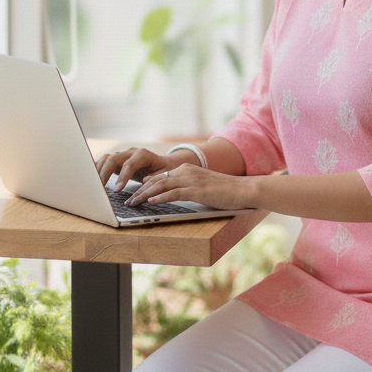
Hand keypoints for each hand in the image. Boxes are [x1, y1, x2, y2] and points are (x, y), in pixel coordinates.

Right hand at [95, 147, 171, 190]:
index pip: (129, 164)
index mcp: (143, 155)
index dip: (122, 177)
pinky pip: (105, 162)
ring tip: (94, 185)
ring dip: (98, 171)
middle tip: (100, 188)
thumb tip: (144, 181)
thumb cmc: (164, 169)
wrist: (163, 163)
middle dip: (105, 173)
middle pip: (113, 159)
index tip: (117, 190)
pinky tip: (92, 179)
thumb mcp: (164, 174)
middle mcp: (131, 153)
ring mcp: (123, 155)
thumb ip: (155, 177)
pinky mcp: (118, 161)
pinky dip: (98, 169)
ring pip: (106, 159)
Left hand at [123, 162, 255, 210]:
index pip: (160, 176)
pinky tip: (151, 202)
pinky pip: (174, 193)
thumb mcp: (202, 187)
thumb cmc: (225, 192)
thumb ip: (187, 189)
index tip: (134, 193)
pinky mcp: (197, 190)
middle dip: (139, 190)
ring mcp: (192, 180)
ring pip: (161, 185)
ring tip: (133, 202)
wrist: (243, 190)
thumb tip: (172, 197)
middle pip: (157, 179)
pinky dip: (160, 197)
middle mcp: (187, 171)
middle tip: (128, 200)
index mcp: (187, 169)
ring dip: (144, 194)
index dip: (145, 185)